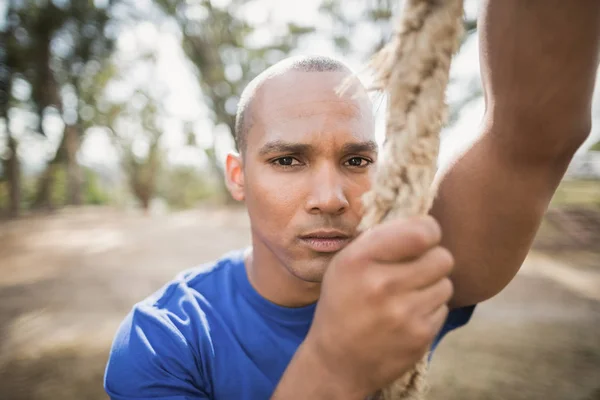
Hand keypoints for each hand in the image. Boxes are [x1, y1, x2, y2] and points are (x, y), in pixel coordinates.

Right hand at [304, 215, 453, 396]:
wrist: (338, 361)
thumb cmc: (344, 302)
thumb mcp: (346, 263)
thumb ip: (380, 238)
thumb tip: (422, 216)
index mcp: (360, 259)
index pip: (422, 231)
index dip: (428, 231)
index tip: (421, 238)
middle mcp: (381, 284)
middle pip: (442, 257)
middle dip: (432, 260)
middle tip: (416, 269)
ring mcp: (403, 313)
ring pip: (446, 283)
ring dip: (432, 286)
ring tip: (408, 295)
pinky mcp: (419, 335)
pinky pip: (443, 308)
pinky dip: (430, 309)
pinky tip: (408, 315)